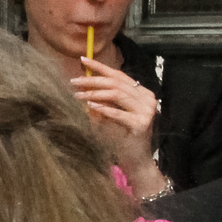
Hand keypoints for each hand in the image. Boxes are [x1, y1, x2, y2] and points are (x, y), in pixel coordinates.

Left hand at [71, 58, 164, 195]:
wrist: (136, 161)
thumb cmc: (122, 138)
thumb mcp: (111, 115)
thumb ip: (103, 99)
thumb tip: (83, 82)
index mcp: (141, 92)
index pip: (119, 75)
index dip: (100, 67)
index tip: (82, 60)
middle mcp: (147, 98)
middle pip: (116, 83)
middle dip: (92, 80)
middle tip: (73, 82)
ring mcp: (146, 110)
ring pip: (117, 94)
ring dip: (94, 94)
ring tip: (77, 95)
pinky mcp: (142, 124)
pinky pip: (119, 113)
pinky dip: (103, 109)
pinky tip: (90, 107)